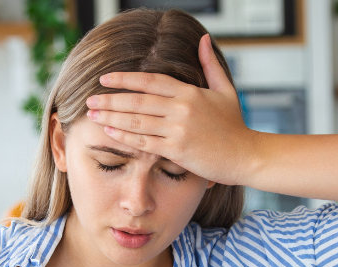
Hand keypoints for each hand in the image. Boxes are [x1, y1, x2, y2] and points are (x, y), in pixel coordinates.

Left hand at [84, 34, 257, 185]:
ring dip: (111, 118)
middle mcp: (181, 108)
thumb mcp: (225, 90)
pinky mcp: (177, 150)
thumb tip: (203, 38)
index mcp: (190, 92)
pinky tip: (109, 133)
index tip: (105, 79)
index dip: (125, 79)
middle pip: (137, 101)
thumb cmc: (235, 126)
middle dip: (110, 100)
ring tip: (92, 116)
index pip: (150, 80)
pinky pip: (144, 143)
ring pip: (137, 121)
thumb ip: (210, 65)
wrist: (247, 155)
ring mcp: (178, 130)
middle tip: (89, 100)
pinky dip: (125, 138)